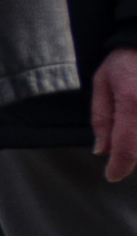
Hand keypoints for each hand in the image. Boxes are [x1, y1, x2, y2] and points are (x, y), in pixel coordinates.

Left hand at [96, 49, 136, 182]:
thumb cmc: (124, 61)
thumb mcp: (102, 84)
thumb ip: (102, 119)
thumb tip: (102, 151)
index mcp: (132, 103)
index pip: (128, 148)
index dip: (120, 167)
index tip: (112, 174)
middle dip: (133, 154)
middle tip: (122, 148)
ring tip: (131, 129)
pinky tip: (135, 126)